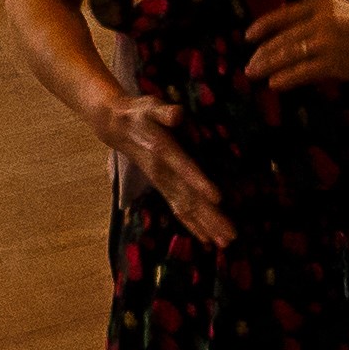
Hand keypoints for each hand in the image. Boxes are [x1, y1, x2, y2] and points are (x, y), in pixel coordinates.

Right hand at [99, 94, 235, 244]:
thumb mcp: (150, 106)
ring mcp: (163, 184)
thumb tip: (177, 114)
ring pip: (185, 209)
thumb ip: (164, 111)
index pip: (184, 169)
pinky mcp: (164, 188)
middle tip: (231, 235)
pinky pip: (179, 211)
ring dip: (205, 226)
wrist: (117, 127)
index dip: (200, 183)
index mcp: (163, 151)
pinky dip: (193, 226)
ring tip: (225, 243)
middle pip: (188, 198)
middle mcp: (163, 173)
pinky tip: (207, 239)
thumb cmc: (140, 113)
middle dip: (210, 217)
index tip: (218, 198)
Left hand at [250, 0, 348, 99]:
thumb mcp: (343, 14)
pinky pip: (303, 72)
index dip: (263, 26)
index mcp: (325, 4)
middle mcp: (324, 20)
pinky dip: (286, 78)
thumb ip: (317, 19)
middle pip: (284, 38)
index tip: (248, 36)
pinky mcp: (334, 63)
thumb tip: (287, 34)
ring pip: (289, 55)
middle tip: (249, 65)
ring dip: (268, 66)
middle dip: (262, 53)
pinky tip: (275, 84)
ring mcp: (329, 42)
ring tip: (255, 74)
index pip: (285, 14)